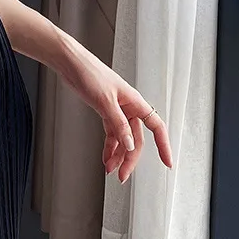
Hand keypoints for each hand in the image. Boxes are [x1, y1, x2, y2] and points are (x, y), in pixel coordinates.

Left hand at [60, 41, 173, 182]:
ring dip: (118, 155)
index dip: (163, 145)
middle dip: (130, 158)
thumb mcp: (105, 101)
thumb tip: (129, 144)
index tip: (167, 162)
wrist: (71, 63)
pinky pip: (112, 133)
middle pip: (136, 139)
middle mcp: (128, 108)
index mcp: (135, 102)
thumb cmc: (90, 73)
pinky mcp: (104, 111)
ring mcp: (117, 110)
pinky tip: (105, 158)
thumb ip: (119, 124)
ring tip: (111, 170)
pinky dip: (109, 147)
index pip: (156, 127)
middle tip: (123, 175)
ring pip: (123, 138)